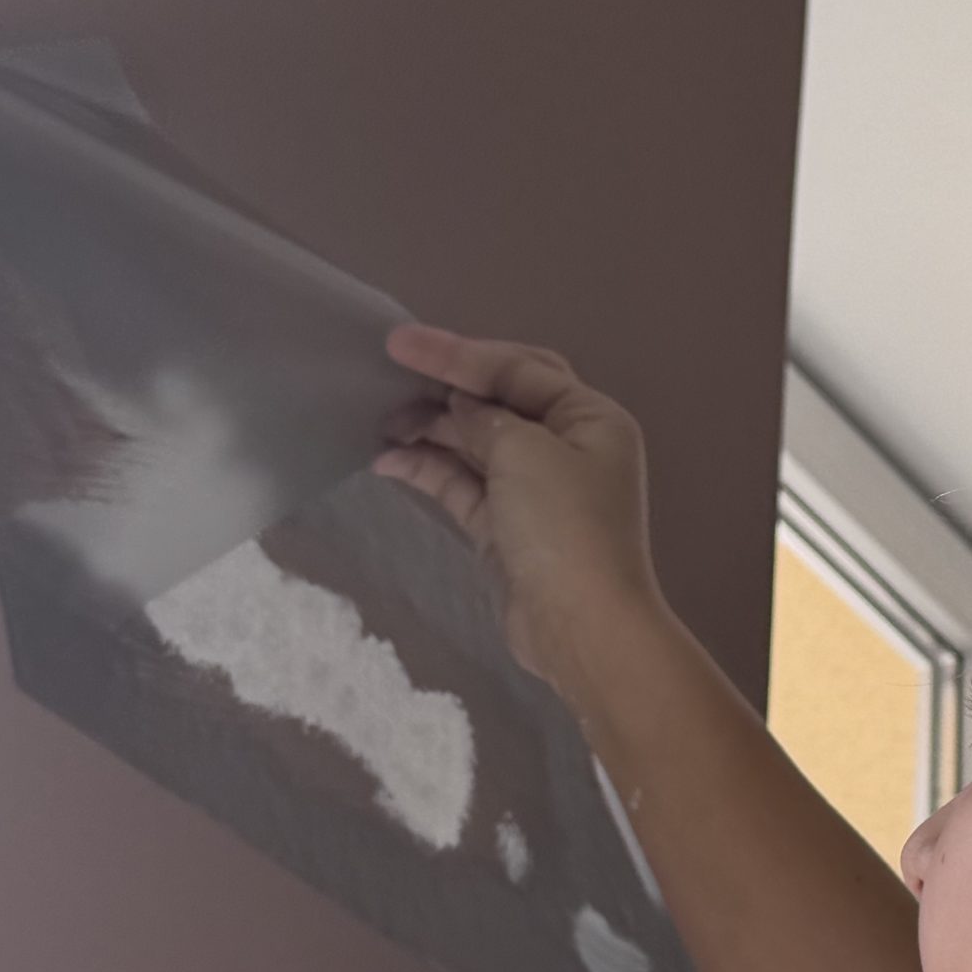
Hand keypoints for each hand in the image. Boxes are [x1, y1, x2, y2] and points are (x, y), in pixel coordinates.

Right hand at [373, 323, 668, 700]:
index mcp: (591, 418)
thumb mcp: (525, 451)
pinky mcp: (508, 529)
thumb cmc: (565, 528)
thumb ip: (487, 418)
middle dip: (444, 388)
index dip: (458, 353)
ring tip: (380, 420)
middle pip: (499, 401)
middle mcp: (569, 448)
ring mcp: (537, 491)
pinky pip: (464, 485)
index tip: (399, 344)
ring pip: (477, 444)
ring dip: (430, 429)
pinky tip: (388, 460)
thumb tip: (460, 408)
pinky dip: (429, 469)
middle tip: (386, 376)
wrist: (581, 628)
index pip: (519, 368)